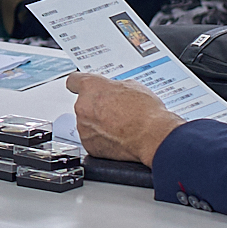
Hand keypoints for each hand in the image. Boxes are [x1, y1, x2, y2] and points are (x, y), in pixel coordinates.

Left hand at [66, 72, 182, 163]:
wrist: (153, 137)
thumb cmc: (145, 112)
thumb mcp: (132, 86)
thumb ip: (114, 87)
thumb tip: (112, 91)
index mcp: (91, 87)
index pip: (74, 81)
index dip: (80, 84)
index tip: (81, 87)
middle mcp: (82, 106)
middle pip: (83, 105)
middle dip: (96, 108)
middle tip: (115, 111)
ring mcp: (84, 128)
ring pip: (87, 124)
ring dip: (99, 125)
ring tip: (120, 126)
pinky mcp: (89, 146)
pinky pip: (92, 140)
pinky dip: (102, 140)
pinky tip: (118, 138)